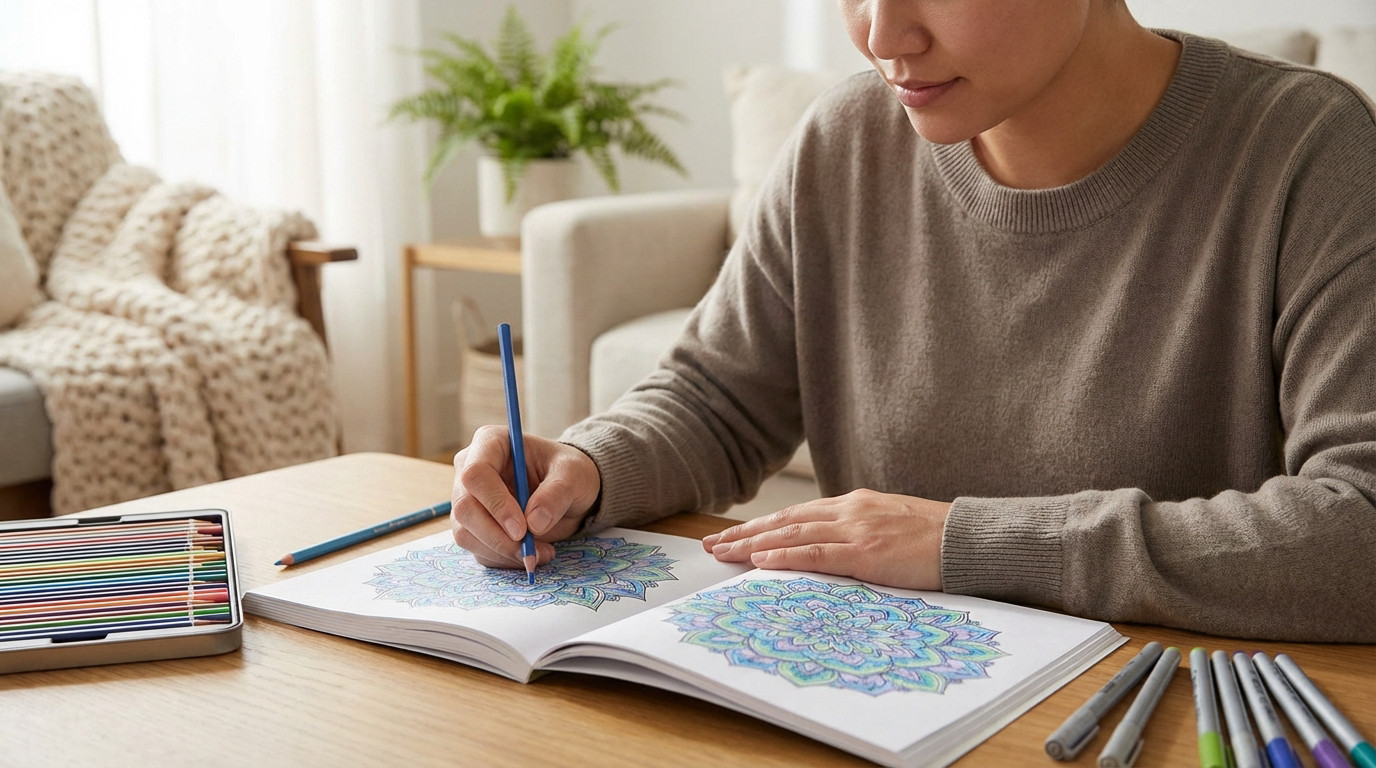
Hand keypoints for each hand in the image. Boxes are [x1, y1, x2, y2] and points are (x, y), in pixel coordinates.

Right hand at [450, 425, 600, 568]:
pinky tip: (532, 554)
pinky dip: (504, 560)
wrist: (569, 491)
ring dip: (502, 552)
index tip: (522, 529)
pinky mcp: (474, 527)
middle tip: (530, 550)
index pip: (475, 474)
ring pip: (466, 534)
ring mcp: (468, 500)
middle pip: (465, 508)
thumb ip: (556, 493)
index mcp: (490, 443)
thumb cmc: (568, 472)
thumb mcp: (574, 474)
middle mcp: (470, 470)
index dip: (495, 504)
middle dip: (497, 536)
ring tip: (540, 552)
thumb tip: (534, 522)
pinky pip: (478, 550)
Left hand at [701, 489, 949, 590]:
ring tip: (724, 553)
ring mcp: (856, 530)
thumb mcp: (891, 528)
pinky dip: (784, 555)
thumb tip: (834, 551)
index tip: (736, 535)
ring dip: (753, 544)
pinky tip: (761, 560)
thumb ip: (861, 534)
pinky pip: (815, 553)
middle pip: (786, 520)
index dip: (764, 525)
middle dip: (746, 532)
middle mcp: (849, 511)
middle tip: (713, 543)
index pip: (798, 514)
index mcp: (855, 504)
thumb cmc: (935, 539)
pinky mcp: (865, 553)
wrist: (968, 540)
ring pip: (792, 533)